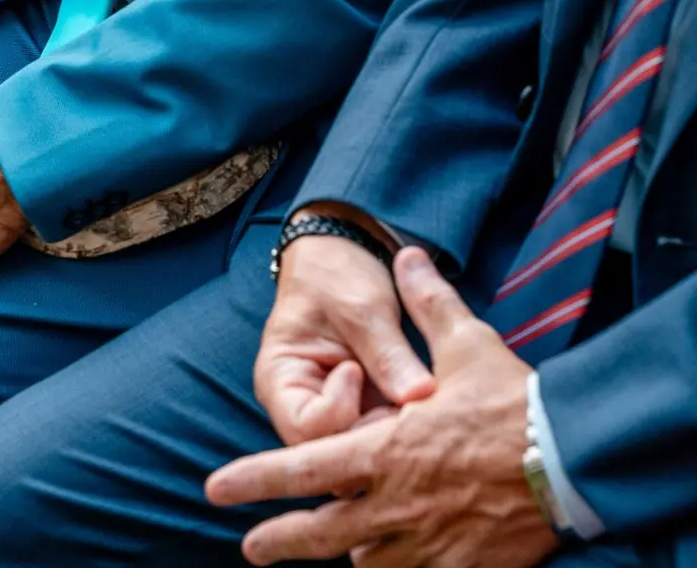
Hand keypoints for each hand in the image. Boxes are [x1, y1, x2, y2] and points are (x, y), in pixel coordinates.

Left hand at [208, 249, 553, 567]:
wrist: (573, 463)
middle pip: (321, 535)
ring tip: (338, 551)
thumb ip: (428, 301)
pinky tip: (394, 565)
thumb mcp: (466, 341)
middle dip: (280, 542)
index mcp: (383, 451)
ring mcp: (428, 545)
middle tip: (251, 548)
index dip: (255, 481)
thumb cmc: (514, 402)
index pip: (302, 468)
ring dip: (351, 554)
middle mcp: (394, 505)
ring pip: (370, 563)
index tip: (216, 489)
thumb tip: (408, 254)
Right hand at [255, 225, 433, 445]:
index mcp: (280, 380)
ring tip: (419, 402)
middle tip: (408, 399)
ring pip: (361, 451)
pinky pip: (381, 437)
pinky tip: (424, 406)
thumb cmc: (337, 272)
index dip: (337, 409)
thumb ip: (387, 353)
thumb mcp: (362, 305)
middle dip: (374, 431)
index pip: (304, 428)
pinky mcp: (362, 413)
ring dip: (392, 432)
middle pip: (334, 450)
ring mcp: (333, 415)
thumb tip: (421, 397)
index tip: (355, 368)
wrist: (344, 253)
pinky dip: (403, 426)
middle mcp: (300, 408)